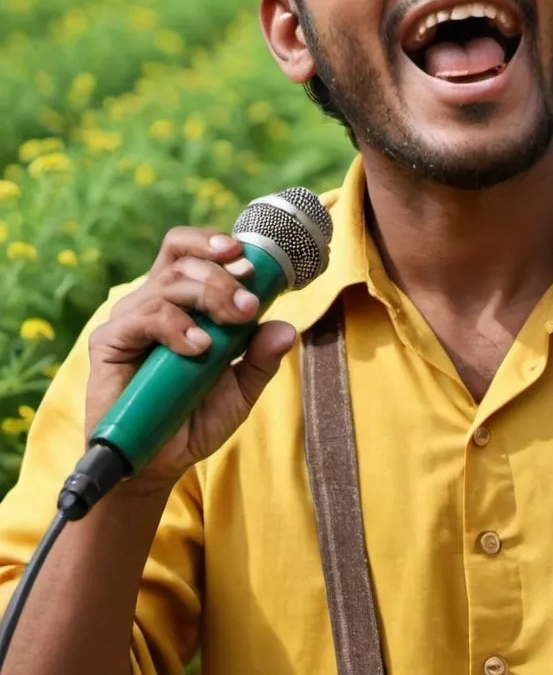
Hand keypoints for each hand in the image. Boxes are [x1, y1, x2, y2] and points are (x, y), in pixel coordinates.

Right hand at [85, 227, 295, 489]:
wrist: (158, 463)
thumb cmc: (196, 417)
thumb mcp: (241, 389)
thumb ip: (261, 358)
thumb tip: (287, 329)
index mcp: (182, 301)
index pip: (190, 250)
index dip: (216, 244)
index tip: (249, 260)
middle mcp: (154, 301)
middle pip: (184, 262)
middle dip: (224, 277)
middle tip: (249, 305)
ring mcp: (131, 319)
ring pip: (169, 283)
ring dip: (209, 296)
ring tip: (233, 323)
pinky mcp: (110, 342)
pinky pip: (145, 318)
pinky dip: (177, 327)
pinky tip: (199, 346)